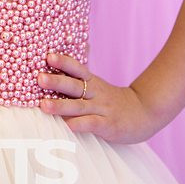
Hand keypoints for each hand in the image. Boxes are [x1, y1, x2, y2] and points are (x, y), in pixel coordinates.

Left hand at [37, 52, 161, 143]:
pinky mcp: (109, 125)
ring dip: (61, 105)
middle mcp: (96, 93)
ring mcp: (102, 109)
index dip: (63, 62)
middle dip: (56, 81)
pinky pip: (92, 124)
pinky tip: (68, 126)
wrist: (145, 113)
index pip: (77, 69)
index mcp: (92, 82)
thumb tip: (62, 57)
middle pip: (74, 85)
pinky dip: (80, 124)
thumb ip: (80, 76)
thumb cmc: (114, 99)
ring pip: (79, 106)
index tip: (48, 56)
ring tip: (43, 105)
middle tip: (39, 78)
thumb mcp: (98, 85)